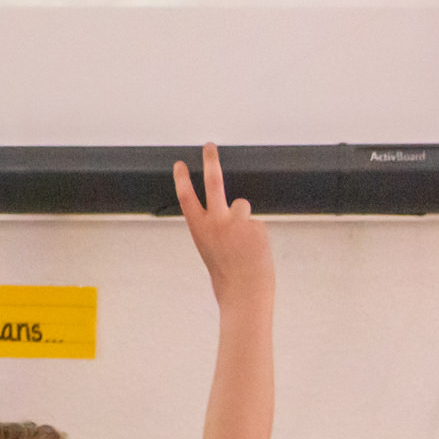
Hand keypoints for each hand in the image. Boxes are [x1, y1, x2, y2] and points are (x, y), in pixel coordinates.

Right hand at [174, 144, 275, 304]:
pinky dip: (257, 236)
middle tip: (209, 146)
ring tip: (245, 244)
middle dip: (210, 161)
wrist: (244, 292)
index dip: (182, 178)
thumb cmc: (227, 274)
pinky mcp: (256, 225)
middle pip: (213, 182)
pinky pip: (257, 223)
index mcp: (199, 229)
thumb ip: (217, 227)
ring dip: (244, 221)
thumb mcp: (212, 248)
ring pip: (242, 206)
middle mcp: (216, 221)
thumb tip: (238, 209)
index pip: (186, 197)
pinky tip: (256, 251)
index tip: (180, 163)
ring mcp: (237, 221)